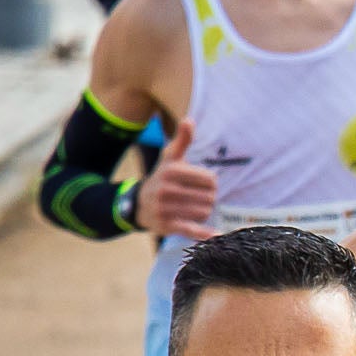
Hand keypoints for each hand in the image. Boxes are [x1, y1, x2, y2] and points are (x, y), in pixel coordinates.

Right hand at [137, 120, 218, 239]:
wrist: (138, 204)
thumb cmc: (162, 178)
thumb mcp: (170, 158)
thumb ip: (182, 140)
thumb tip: (189, 120)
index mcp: (172, 171)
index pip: (211, 180)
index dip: (211, 183)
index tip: (201, 184)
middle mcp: (167, 189)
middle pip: (210, 197)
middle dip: (208, 198)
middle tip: (196, 197)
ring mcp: (165, 208)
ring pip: (204, 212)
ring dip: (203, 212)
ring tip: (191, 208)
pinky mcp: (166, 226)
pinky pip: (191, 230)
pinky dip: (204, 234)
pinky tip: (216, 235)